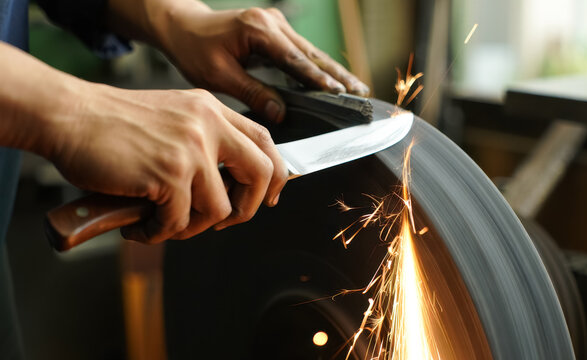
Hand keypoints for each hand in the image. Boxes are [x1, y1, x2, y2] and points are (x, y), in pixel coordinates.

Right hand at [50, 84, 287, 242]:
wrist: (67, 114)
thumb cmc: (111, 123)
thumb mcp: (172, 116)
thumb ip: (203, 139)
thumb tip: (228, 184)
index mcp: (211, 109)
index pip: (264, 141)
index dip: (274, 174)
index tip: (268, 196)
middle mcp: (207, 124)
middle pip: (262, 173)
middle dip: (248, 208)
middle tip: (224, 221)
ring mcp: (191, 148)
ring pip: (219, 209)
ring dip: (192, 227)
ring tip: (164, 224)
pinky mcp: (169, 173)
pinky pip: (179, 222)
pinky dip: (159, 233)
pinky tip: (140, 226)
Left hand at [156, 6, 369, 122]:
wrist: (183, 27)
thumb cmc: (194, 49)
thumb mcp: (218, 75)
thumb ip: (251, 92)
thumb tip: (280, 111)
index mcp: (258, 30)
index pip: (295, 59)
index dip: (318, 79)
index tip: (339, 94)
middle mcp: (272, 23)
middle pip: (312, 53)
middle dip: (338, 74)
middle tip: (361, 93)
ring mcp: (275, 25)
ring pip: (311, 52)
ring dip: (333, 71)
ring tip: (356, 89)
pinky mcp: (275, 32)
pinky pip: (302, 52)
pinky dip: (318, 68)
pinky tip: (333, 81)